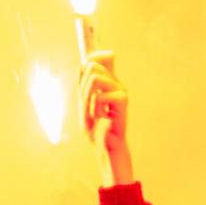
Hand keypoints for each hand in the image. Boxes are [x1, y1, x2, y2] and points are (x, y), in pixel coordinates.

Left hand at [85, 53, 133, 185]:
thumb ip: (84, 83)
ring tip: (96, 114)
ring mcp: (121, 92)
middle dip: (82, 88)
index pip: (100, 58)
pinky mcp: (124, 102)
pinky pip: (100, 97)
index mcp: (107, 84)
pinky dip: (95, 110)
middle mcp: (116, 85)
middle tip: (89, 108)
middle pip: (91, 67)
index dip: (92, 56)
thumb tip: (87, 61)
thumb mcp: (85, 104)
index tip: (85, 64)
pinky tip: (104, 119)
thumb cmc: (96, 129)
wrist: (106, 149)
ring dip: (87, 99)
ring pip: (95, 78)